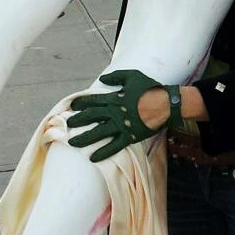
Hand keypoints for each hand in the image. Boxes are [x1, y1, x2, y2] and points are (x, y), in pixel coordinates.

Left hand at [67, 68, 183, 162]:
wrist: (167, 104)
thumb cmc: (151, 89)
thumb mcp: (133, 76)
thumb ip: (117, 77)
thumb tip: (102, 79)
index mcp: (115, 98)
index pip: (93, 101)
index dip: (81, 103)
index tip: (71, 106)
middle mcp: (115, 112)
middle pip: (91, 117)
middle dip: (77, 120)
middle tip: (67, 124)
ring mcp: (122, 125)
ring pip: (98, 132)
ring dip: (84, 138)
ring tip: (72, 143)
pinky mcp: (130, 136)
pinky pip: (114, 146)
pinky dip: (103, 152)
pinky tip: (93, 158)